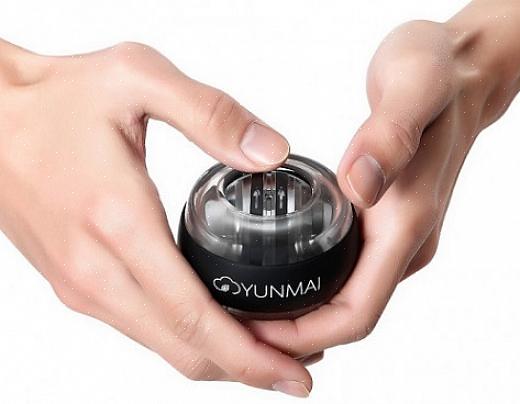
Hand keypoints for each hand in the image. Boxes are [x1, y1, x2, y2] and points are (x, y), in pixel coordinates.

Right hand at [0, 40, 312, 396]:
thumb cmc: (54, 100)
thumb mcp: (138, 79)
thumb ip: (211, 115)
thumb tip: (271, 152)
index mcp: (118, 221)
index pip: (193, 316)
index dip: (250, 355)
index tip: (293, 372)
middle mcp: (95, 269)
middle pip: (182, 349)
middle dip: (245, 368)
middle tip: (295, 369)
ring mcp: (81, 283)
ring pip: (160, 346)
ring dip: (216, 358)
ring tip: (265, 350)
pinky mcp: (75, 282)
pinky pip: (139, 328)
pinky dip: (183, 339)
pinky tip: (212, 325)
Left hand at [246, 2, 519, 357]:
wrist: (459, 71)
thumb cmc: (438, 74)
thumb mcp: (415, 88)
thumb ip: (389, 137)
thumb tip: (360, 185)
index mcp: (406, 221)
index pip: (358, 311)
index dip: (307, 336)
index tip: (255, 336)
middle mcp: (404, 239)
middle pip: (347, 317)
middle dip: (293, 336)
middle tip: (234, 325)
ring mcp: (394, 233)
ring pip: (346, 300)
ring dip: (300, 318)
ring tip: (246, 309)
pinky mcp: (383, 220)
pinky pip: (346, 272)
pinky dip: (310, 287)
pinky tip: (278, 274)